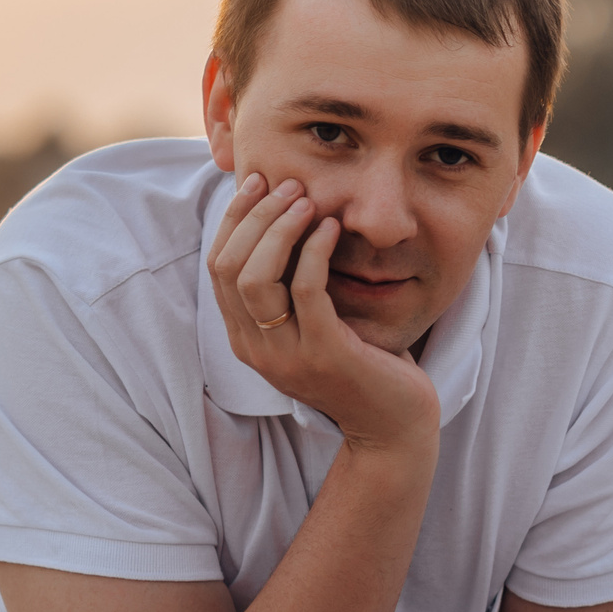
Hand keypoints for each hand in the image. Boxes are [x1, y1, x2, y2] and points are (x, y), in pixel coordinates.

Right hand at [207, 173, 437, 451]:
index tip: (257, 184)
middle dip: (254, 216)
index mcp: (246, 339)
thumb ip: (293, 287)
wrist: (394, 427)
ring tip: (307, 200)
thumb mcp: (316, 324)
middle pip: (229, 266)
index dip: (234, 220)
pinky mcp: (325, 354)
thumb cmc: (362, 366)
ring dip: (280, 228)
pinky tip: (332, 227)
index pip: (218, 267)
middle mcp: (257, 349)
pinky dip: (315, 250)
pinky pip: (306, 290)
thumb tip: (286, 222)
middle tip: (286, 185)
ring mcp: (287, 355)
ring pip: (258, 276)